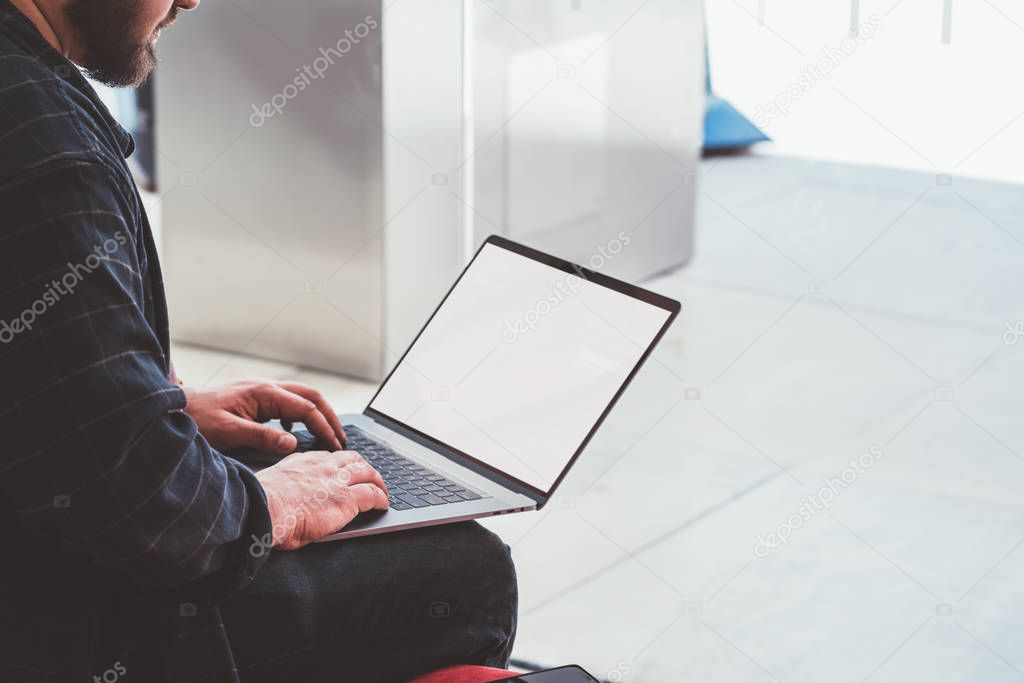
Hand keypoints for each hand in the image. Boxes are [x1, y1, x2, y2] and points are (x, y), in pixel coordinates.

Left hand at [183, 379, 346, 453]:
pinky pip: (287, 403)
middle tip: (341, 438)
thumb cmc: (198, 419)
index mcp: (265, 393)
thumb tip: (293, 443)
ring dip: (317, 415)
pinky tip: (293, 432)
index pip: (307, 409)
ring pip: (301, 398)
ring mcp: (262, 391)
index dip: (324, 428)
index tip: (335, 446)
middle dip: (329, 417)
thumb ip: (262, 437)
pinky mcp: (256, 398)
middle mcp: (267, 387)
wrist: (176, 407)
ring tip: (327, 435)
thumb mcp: (229, 432)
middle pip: (311, 396)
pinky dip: (299, 416)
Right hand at [255, 450, 388, 548]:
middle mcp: (323, 467)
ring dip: (377, 482)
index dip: (340, 464)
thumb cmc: (261, 505)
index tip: (342, 470)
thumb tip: (286, 498)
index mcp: (303, 462)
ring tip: (382, 491)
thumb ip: (286, 486)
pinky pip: (373, 494)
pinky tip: (383, 504)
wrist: (263, 509)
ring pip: (367, 473)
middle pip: (352, 460)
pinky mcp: (347, 499)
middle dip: (364, 468)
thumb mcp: (274, 486)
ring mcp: (337, 481)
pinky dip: (381, 498)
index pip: (329, 458)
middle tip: (370, 477)